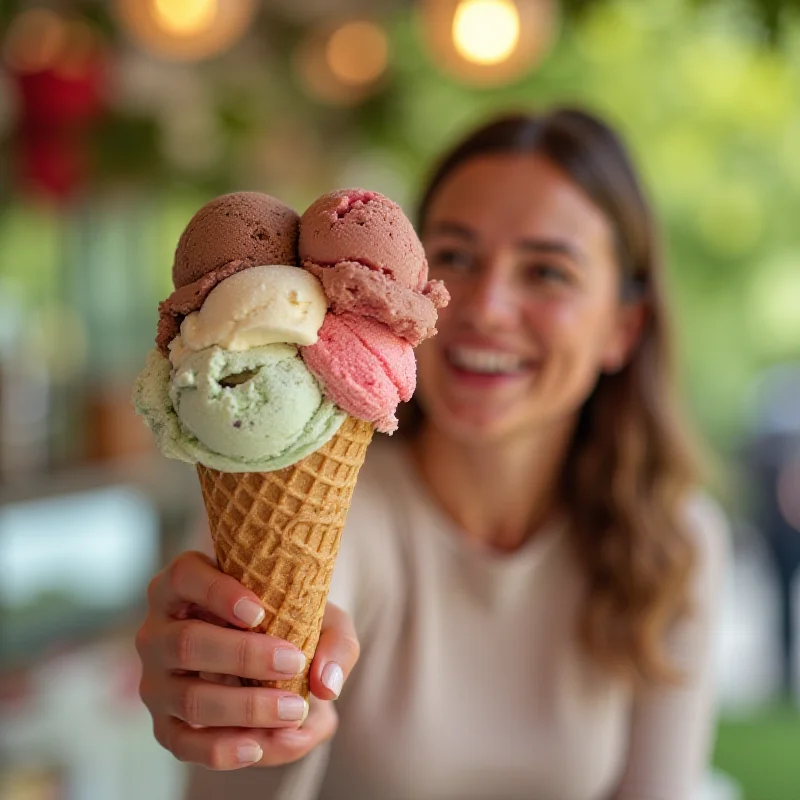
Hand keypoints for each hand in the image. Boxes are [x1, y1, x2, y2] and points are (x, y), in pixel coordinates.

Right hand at [135, 550, 359, 769]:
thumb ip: (334, 641)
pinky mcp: (164, 725)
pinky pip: (183, 745)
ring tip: (294, 710)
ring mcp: (157, 681)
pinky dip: (222, 750)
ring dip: (244, 708)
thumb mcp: (320, 619)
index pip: (185, 576)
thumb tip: (326, 683)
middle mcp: (159, 631)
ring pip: (188, 698)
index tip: (258, 612)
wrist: (281, 666)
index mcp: (184, 585)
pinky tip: (259, 747)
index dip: (216, 593)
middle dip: (242, 656)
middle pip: (186, 642)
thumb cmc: (290, 625)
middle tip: (293, 663)